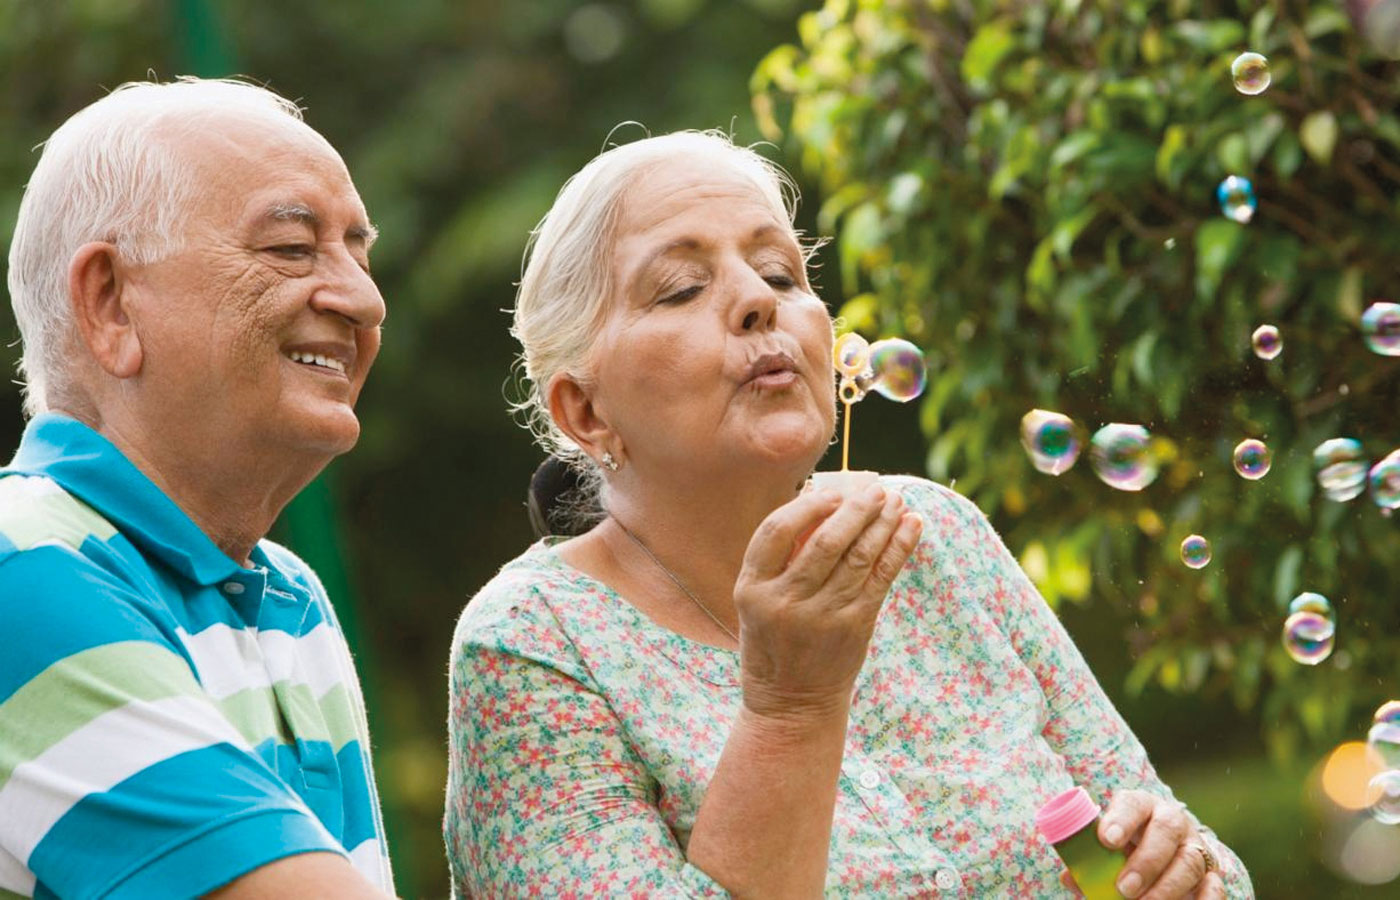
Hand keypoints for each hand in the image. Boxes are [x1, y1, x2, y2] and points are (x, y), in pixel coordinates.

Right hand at [733, 483, 921, 721]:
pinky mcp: (855, 626)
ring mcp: (822, 616)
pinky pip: (881, 577)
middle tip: (877, 489)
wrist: (792, 703)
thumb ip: (779, 561)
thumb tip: (822, 504)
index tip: (831, 492)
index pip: (775, 531)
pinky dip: (899, 547)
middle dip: (856, 509)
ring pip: (860, 556)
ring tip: (898, 500)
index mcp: (752, 589)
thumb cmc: (773, 642)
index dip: (806, 506)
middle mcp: (785, 601)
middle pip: (826, 541)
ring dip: (883, 523)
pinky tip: (911, 526)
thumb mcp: (755, 603)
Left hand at [1096, 790, 1223, 899]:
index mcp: (1142, 806)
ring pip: (1189, 862)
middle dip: (1146, 861)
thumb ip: (1091, 859)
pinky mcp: (1211, 874)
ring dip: (1167, 887)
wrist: (1165, 852)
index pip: (1133, 803)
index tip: (1106, 841)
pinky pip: (1214, 888)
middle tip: (1124, 888)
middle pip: (1166, 831)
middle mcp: (1173, 821)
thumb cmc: (1126, 847)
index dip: (1121, 820)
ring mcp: (1195, 846)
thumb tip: (1070, 878)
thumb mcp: (1108, 847)